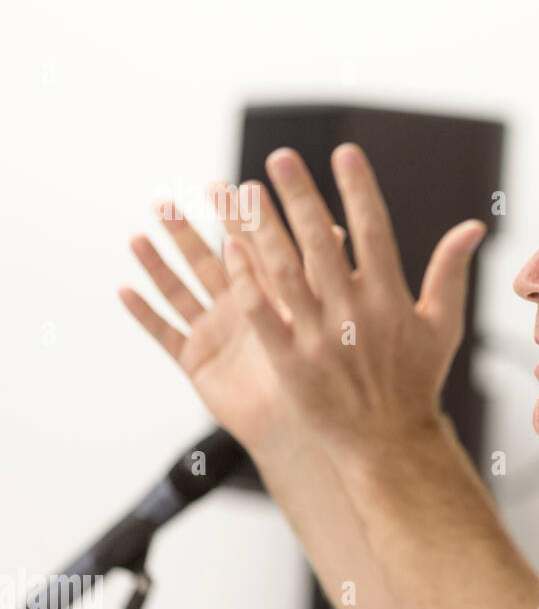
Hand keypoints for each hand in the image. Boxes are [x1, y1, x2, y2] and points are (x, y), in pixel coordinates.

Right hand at [119, 186, 344, 453]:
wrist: (308, 422)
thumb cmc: (324, 371)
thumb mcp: (323, 318)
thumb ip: (323, 276)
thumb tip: (344, 229)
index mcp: (268, 294)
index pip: (246, 246)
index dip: (232, 218)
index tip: (219, 186)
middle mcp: (238, 307)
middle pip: (206, 262)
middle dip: (185, 233)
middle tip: (165, 201)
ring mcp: (214, 332)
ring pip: (180, 291)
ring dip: (158, 266)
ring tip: (138, 237)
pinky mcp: (196, 361)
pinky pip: (165, 334)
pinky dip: (145, 314)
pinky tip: (124, 290)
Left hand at [221, 143, 485, 462]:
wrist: (387, 442)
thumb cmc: (416, 382)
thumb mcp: (443, 326)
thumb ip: (451, 272)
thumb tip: (474, 227)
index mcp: (391, 299)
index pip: (373, 229)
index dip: (358, 188)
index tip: (344, 152)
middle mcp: (354, 312)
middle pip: (321, 240)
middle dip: (299, 195)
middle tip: (279, 158)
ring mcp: (319, 337)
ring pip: (284, 270)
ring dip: (262, 228)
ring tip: (243, 193)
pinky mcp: (290, 362)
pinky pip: (263, 314)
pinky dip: (246, 281)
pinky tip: (228, 249)